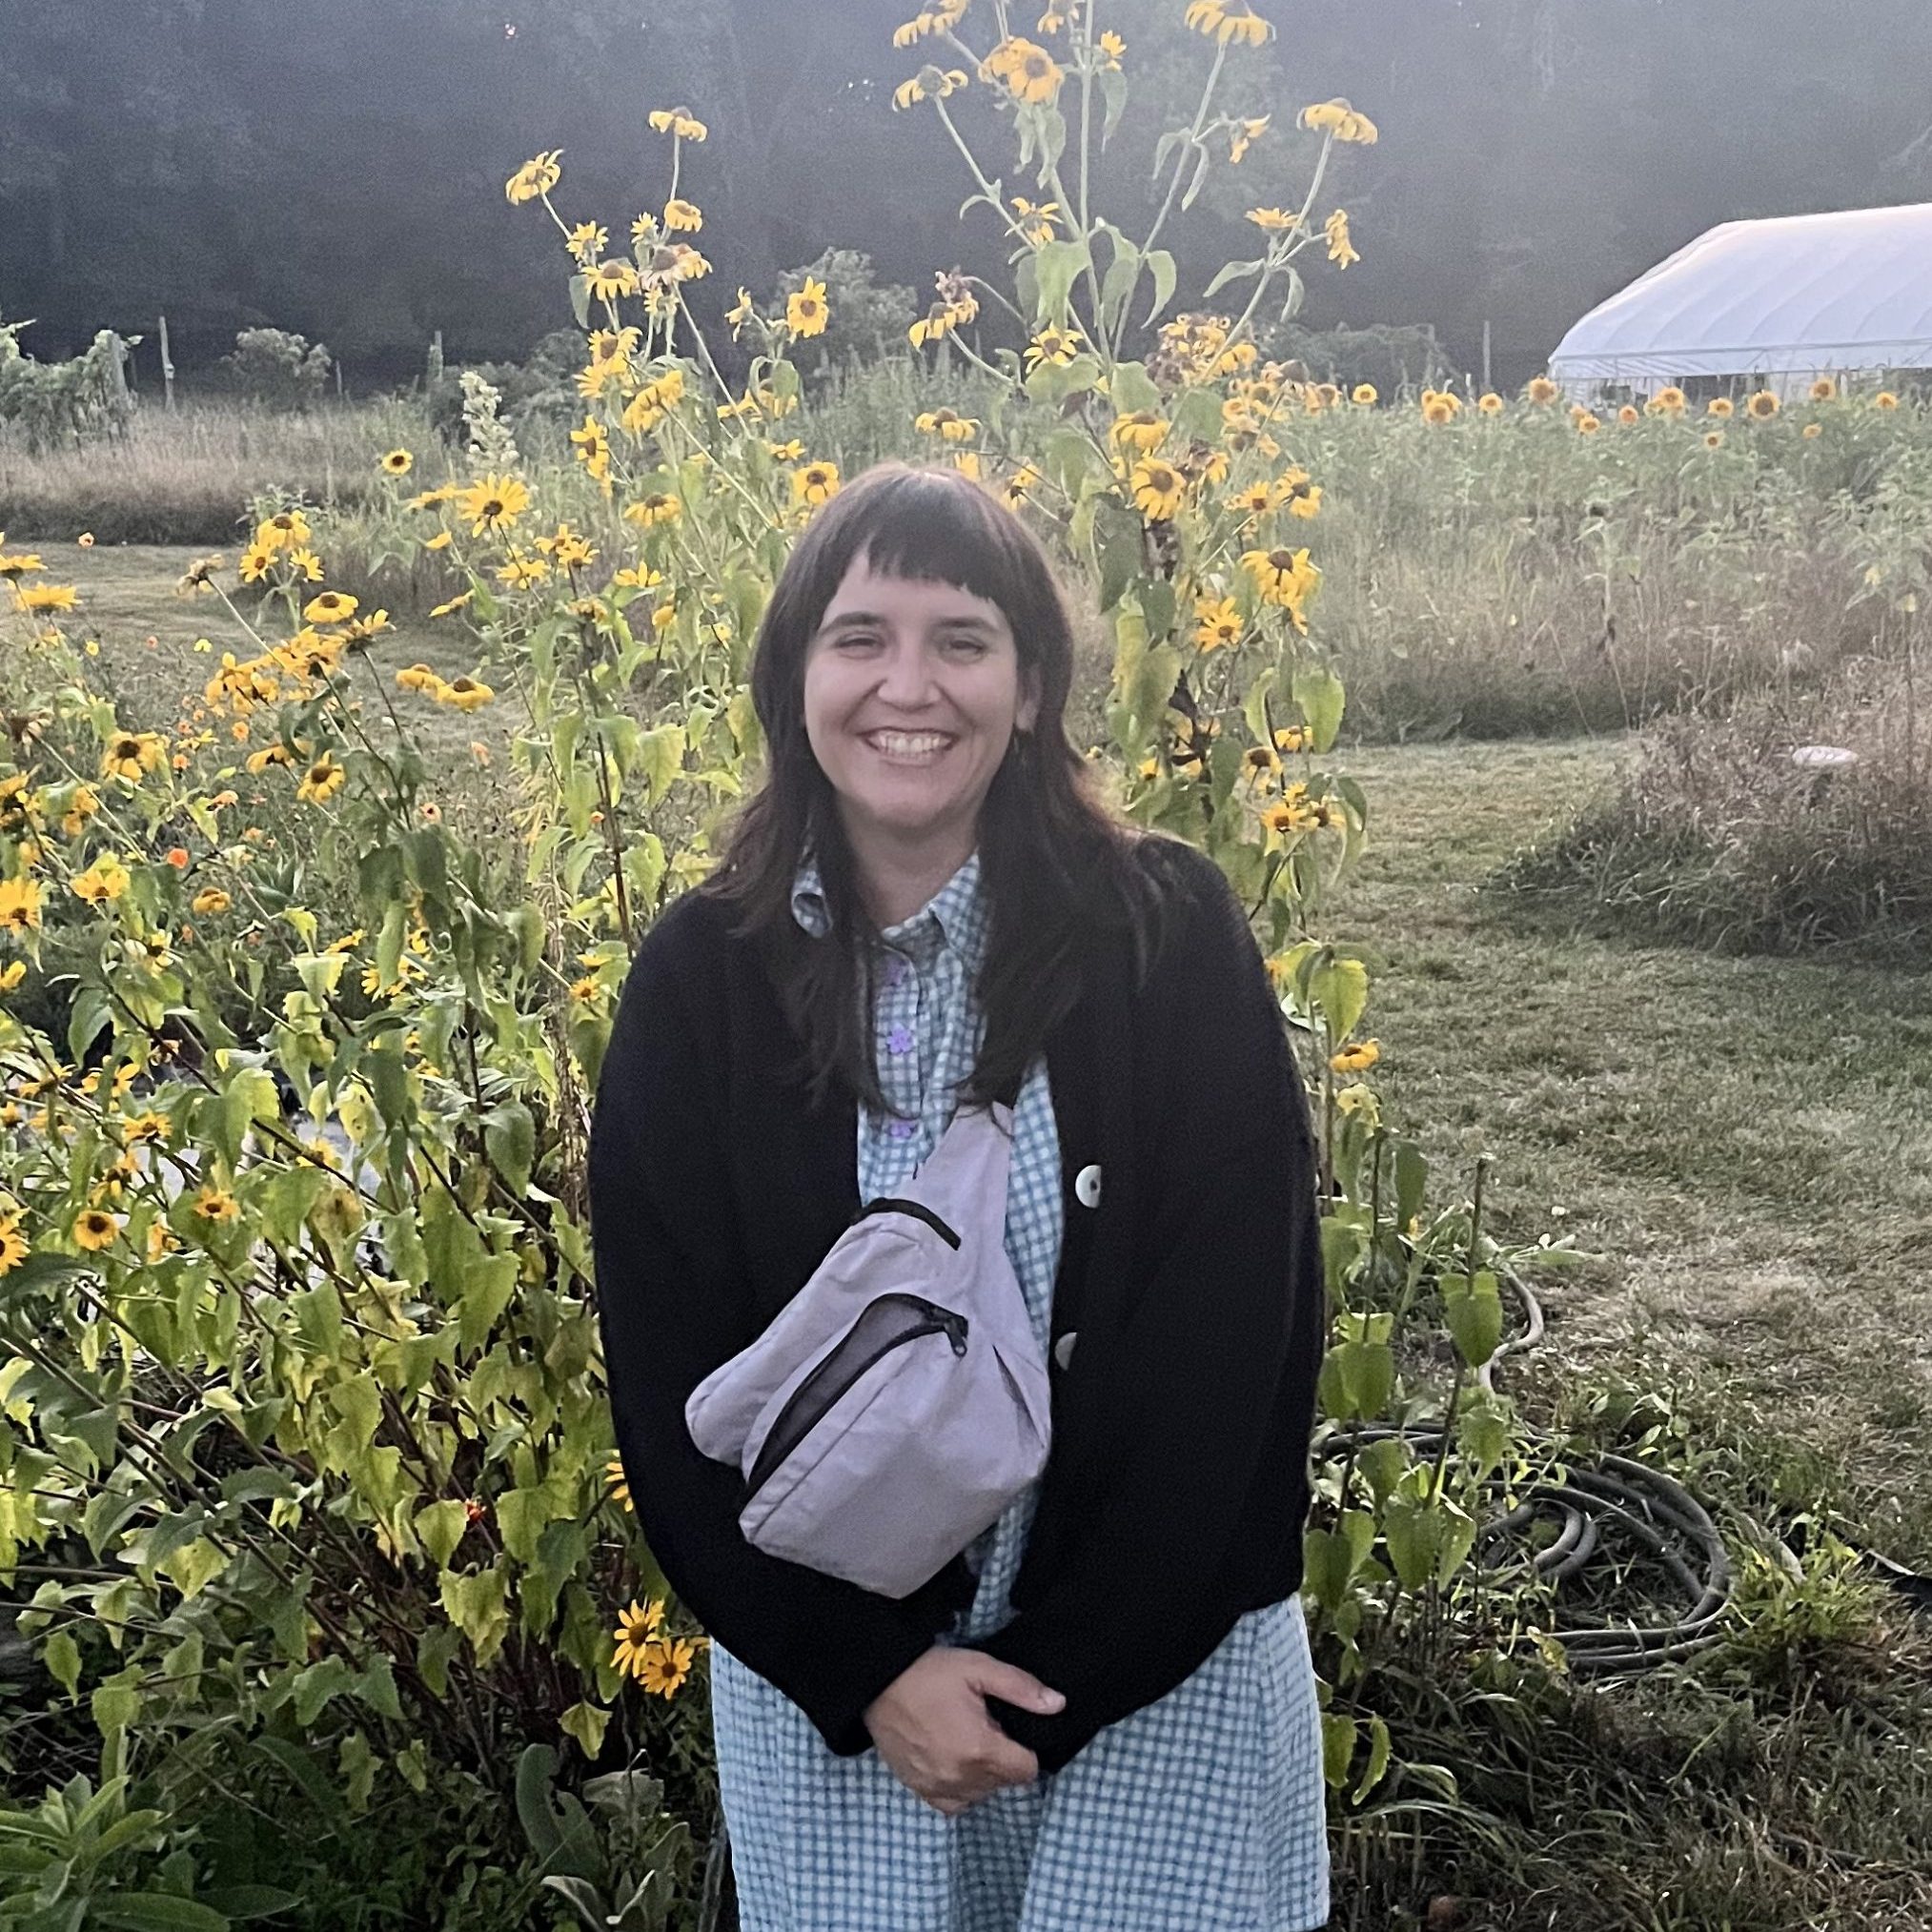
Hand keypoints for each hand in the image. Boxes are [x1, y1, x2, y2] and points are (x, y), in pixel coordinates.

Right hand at [863, 1647, 1064, 1814]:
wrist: (878, 1682)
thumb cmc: (930, 1672)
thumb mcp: (979, 1668)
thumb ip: (1021, 1688)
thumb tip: (1058, 1705)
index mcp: (980, 1749)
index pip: (1027, 1771)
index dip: (1027, 1750)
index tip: (1011, 1729)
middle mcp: (960, 1778)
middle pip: (1005, 1784)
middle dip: (1005, 1759)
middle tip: (987, 1726)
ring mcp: (937, 1788)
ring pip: (982, 1795)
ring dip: (984, 1775)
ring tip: (969, 1741)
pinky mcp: (919, 1790)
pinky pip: (953, 1804)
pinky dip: (961, 1789)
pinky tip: (955, 1762)